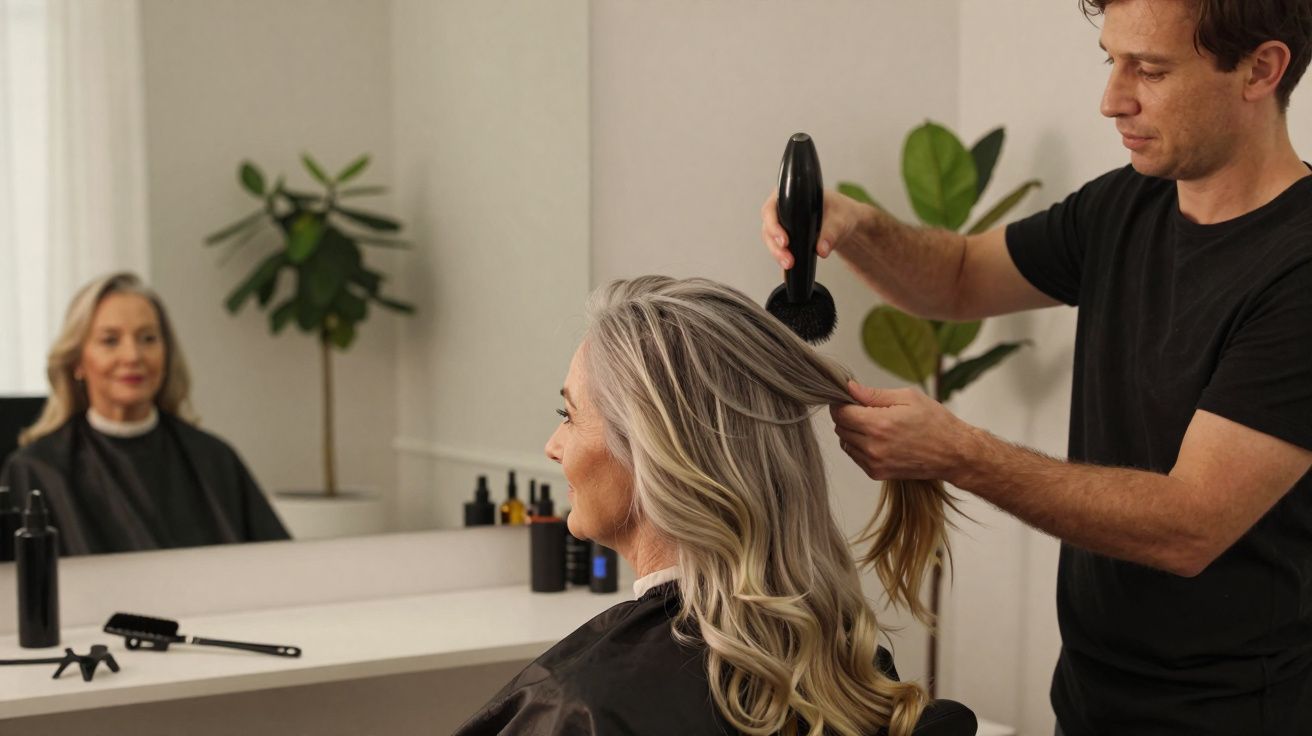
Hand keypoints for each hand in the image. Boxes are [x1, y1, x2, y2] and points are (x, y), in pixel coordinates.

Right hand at [760, 188, 870, 269]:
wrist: (844, 221)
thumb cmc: (840, 212)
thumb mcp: (839, 220)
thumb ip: (831, 233)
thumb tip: (822, 249)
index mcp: (791, 196)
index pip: (771, 209)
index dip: (773, 225)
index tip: (784, 241)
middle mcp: (782, 209)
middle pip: (769, 227)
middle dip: (776, 246)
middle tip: (788, 259)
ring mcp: (783, 224)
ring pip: (771, 240)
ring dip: (778, 254)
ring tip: (790, 265)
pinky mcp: (787, 238)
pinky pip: (779, 248)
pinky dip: (782, 258)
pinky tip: (788, 269)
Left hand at [829, 380, 975, 480]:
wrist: (954, 453)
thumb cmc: (935, 423)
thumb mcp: (908, 398)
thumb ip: (874, 394)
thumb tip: (849, 388)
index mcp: (879, 424)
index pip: (840, 413)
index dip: (842, 403)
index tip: (849, 399)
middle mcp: (873, 446)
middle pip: (840, 428)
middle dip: (848, 416)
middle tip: (866, 410)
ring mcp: (874, 463)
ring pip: (845, 443)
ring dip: (853, 432)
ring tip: (876, 425)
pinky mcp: (877, 473)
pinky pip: (855, 456)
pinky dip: (860, 446)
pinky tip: (879, 439)